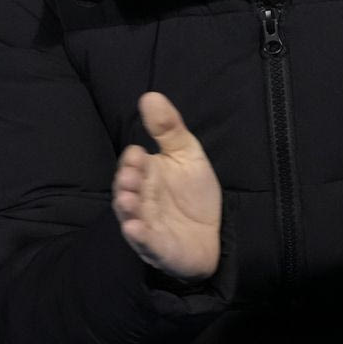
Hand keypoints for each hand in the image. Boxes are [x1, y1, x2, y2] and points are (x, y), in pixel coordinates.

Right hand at [112, 92, 221, 280]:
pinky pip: (145, 243)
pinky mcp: (158, 248)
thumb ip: (168, 128)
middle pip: (127, 189)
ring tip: (127, 199)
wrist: (216, 234)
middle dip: (126, 182)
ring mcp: (147, 225)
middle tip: (130, 176)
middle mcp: (141, 200)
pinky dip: (139, 236)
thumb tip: (150, 95)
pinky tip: (135, 228)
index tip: (138, 154)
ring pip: (131, 216)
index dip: (133, 161)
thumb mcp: (187, 154)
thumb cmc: (194, 193)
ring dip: (127, 208)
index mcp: (146, 175)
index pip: (132, 165)